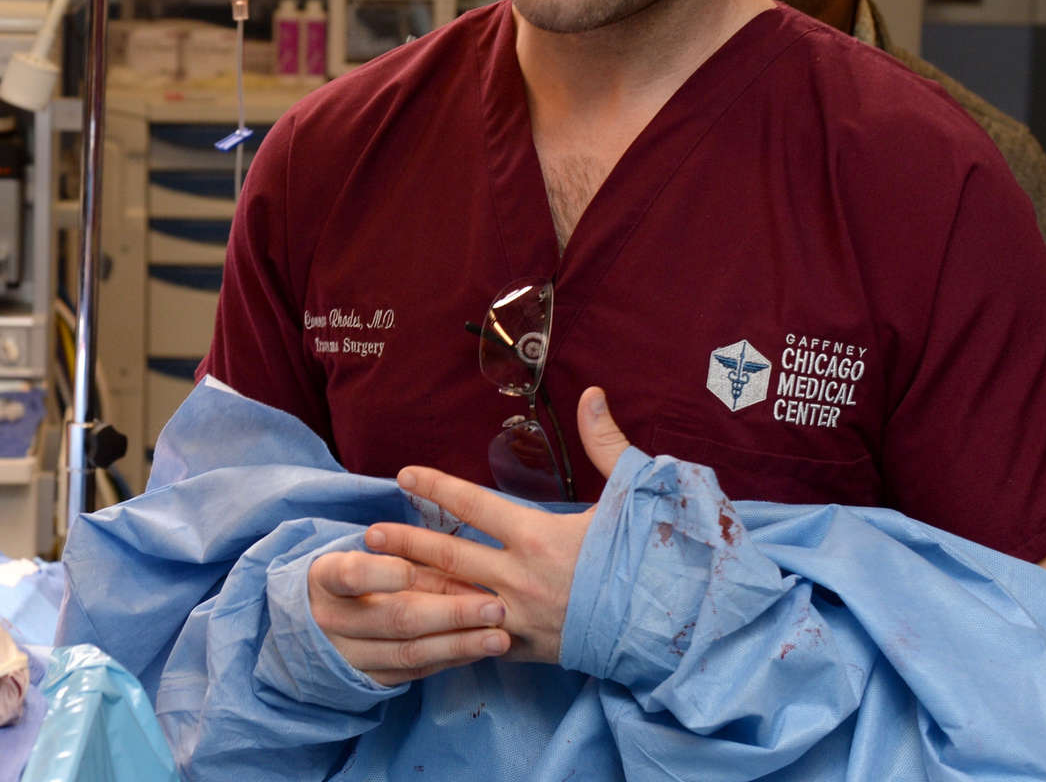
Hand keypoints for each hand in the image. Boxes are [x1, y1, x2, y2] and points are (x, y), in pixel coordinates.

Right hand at [306, 547, 509, 686]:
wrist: (312, 620)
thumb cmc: (352, 575)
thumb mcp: (366, 556)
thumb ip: (411, 560)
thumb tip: (468, 569)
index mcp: (326, 578)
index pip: (353, 575)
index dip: (387, 573)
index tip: (417, 567)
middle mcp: (332, 620)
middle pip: (396, 618)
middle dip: (450, 613)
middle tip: (494, 607)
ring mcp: (350, 656)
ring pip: (410, 652)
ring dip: (460, 645)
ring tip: (499, 638)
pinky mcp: (369, 679)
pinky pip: (414, 672)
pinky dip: (450, 660)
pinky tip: (479, 651)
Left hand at [364, 387, 632, 664]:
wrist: (677, 631)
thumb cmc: (656, 557)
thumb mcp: (635, 491)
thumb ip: (604, 443)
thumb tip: (591, 393)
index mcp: (540, 537)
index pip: (472, 505)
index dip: (436, 487)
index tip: (404, 474)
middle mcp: (521, 580)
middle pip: (448, 558)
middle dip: (406, 543)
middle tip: (368, 534)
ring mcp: (522, 621)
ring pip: (454, 604)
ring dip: (415, 589)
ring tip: (379, 579)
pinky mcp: (532, 652)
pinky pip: (477, 642)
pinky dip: (446, 633)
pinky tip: (420, 629)